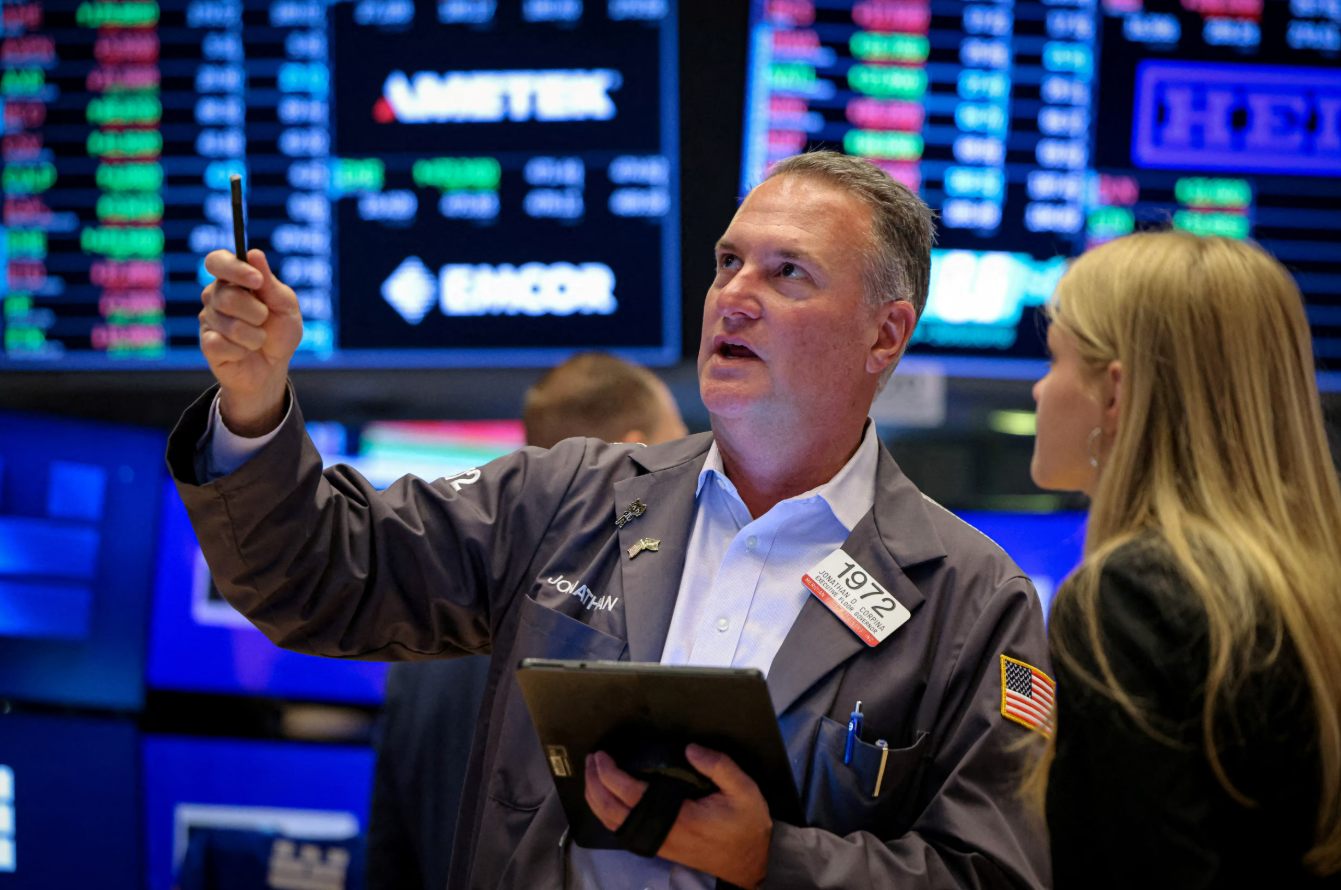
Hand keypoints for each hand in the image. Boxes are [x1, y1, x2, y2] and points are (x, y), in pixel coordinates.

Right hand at [198, 249, 303, 435]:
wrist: (274, 367)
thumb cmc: (279, 332)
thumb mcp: (285, 306)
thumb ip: (270, 283)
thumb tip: (254, 254)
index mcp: (233, 280)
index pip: (217, 261)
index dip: (234, 268)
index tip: (257, 281)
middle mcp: (215, 296)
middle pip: (227, 296)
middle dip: (257, 312)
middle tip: (264, 320)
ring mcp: (208, 320)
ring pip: (230, 324)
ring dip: (255, 336)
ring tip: (257, 340)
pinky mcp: (207, 344)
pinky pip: (222, 344)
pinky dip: (242, 350)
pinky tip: (244, 352)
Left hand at [585, 745, 772, 888]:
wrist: (750, 863)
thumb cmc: (746, 826)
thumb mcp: (745, 791)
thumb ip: (720, 766)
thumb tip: (690, 748)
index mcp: (679, 818)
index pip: (631, 795)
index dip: (610, 775)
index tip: (602, 755)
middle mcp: (662, 833)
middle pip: (612, 812)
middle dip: (595, 784)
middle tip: (591, 758)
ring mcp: (657, 843)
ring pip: (613, 824)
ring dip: (596, 798)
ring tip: (592, 774)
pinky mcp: (658, 846)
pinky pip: (622, 830)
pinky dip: (607, 812)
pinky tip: (606, 797)